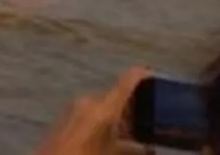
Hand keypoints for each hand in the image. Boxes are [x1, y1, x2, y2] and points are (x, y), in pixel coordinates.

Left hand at [29, 70, 143, 154]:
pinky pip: (91, 111)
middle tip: (148, 118)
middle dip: (132, 106)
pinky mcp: (66, 115)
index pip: (126, 82)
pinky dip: (104, 119)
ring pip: (104, 105)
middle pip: (116, 96)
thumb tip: (150, 149)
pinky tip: (110, 136)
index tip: (153, 72)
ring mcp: (75, 107)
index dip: (141, 75)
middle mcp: (89, 101)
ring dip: (118, 115)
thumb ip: (135, 151)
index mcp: (104, 108)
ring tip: (131, 132)